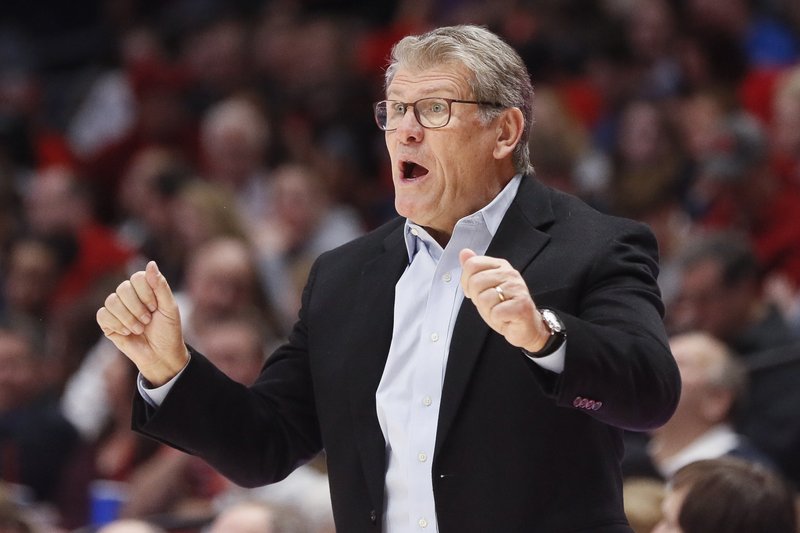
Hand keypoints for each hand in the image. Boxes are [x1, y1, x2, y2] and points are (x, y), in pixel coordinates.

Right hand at [96, 261, 188, 385]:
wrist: (161, 355)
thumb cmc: (168, 331)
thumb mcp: (169, 308)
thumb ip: (160, 286)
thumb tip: (150, 263)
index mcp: (145, 288)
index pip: (136, 277)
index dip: (145, 293)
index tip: (155, 307)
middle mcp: (129, 295)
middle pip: (122, 289)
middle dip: (137, 308)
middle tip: (148, 321)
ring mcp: (117, 309)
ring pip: (111, 301)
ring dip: (128, 318)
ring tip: (139, 329)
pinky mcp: (108, 323)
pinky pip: (103, 315)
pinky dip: (116, 324)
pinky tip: (127, 332)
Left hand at [459, 248, 548, 351]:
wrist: (525, 326)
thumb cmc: (504, 306)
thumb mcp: (484, 287)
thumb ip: (474, 270)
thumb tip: (464, 252)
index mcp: (500, 265)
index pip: (472, 265)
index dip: (466, 282)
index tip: (475, 292)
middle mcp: (510, 273)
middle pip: (475, 282)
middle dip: (477, 298)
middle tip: (491, 304)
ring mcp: (517, 288)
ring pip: (484, 299)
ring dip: (487, 311)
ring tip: (498, 311)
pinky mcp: (522, 305)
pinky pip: (495, 312)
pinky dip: (496, 319)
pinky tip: (505, 318)